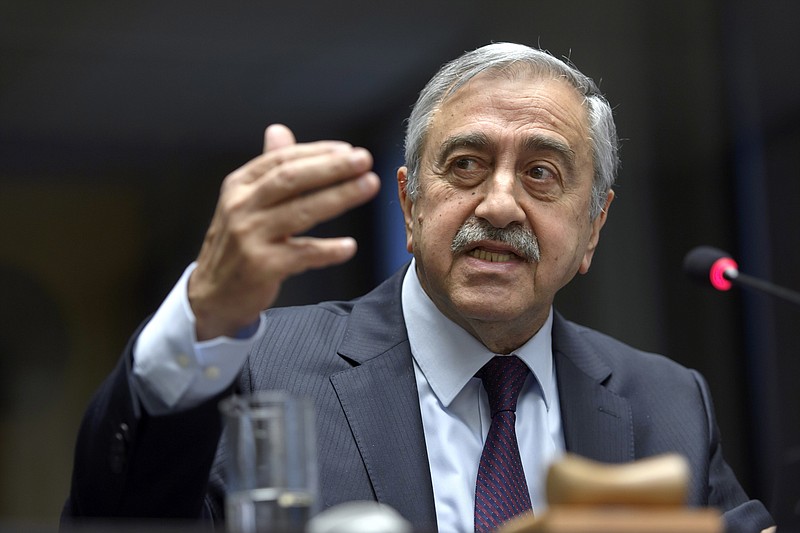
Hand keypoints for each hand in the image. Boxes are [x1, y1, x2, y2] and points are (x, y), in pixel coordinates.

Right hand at [188, 124, 380, 339]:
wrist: (211, 295)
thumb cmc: (235, 245)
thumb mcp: (243, 202)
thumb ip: (266, 169)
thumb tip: (279, 130)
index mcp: (239, 186)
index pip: (282, 160)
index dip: (318, 153)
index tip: (349, 150)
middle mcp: (241, 207)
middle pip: (291, 179)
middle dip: (331, 167)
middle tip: (364, 160)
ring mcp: (249, 236)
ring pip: (301, 211)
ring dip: (339, 197)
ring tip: (368, 186)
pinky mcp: (261, 266)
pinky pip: (301, 254)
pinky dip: (327, 250)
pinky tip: (348, 247)